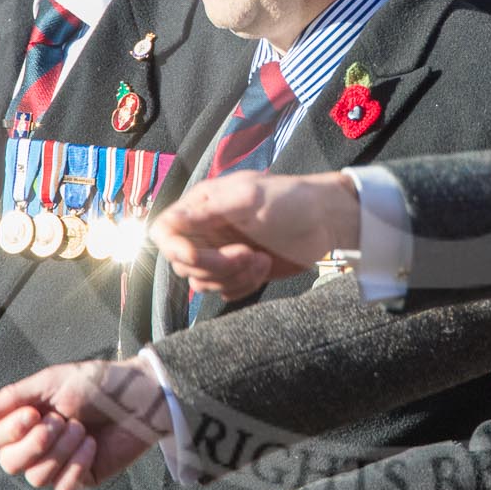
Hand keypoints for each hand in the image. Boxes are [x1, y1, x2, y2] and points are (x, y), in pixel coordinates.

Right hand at [0, 359, 169, 489]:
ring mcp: (59, 464)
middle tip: (60, 421)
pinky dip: (76, 466)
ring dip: (60, 451)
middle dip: (34, 444)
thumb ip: (12, 397)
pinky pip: (64, 488)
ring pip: (37, 477)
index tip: (33, 413)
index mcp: (25, 420)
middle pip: (9, 464)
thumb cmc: (96, 384)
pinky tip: (91, 447)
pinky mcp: (81, 479)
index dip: (8, 431)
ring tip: (81, 428)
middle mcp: (37, 445)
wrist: (140, 398)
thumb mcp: (50, 383)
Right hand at [151, 170, 360, 300]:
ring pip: (202, 282)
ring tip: (260, 260)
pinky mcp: (239, 272)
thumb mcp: (249, 198)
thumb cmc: (290, 200)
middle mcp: (206, 230)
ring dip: (233, 277)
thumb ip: (208, 211)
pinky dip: (244, 286)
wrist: (326, 221)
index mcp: (202, 205)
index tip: (199, 255)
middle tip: (247, 254)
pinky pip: (224, 292)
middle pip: (183, 263)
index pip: (164, 231)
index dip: (175, 249)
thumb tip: (168, 224)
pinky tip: (264, 267)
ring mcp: (221, 252)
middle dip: (215, 265)